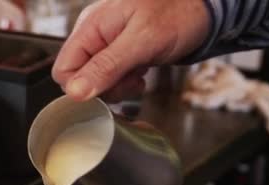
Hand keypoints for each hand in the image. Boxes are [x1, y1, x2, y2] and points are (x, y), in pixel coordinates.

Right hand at [52, 0, 210, 101]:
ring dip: (117, 86)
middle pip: (78, 78)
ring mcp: (106, 44)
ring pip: (95, 82)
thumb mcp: (142, 41)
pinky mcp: (120, 53)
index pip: (63, 69)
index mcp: (91, 26)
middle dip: (103, 87)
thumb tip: (75, 92)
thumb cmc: (179, 13)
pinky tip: (141, 73)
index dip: (81, 87)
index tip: (108, 88)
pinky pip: (110, 77)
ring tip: (139, 74)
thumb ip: (106, 66)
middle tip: (130, 79)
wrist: (205, 9)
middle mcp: (94, 35)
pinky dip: (125, 82)